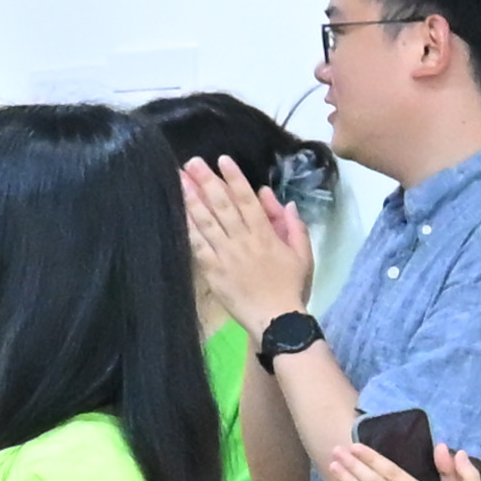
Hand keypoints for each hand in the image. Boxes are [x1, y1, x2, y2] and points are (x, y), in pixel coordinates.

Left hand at [187, 158, 316, 331]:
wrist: (278, 320)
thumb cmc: (293, 287)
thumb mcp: (302, 253)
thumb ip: (293, 224)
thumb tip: (280, 199)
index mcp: (265, 233)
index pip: (247, 199)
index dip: (234, 177)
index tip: (222, 160)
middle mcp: (243, 240)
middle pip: (222, 205)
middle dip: (206, 181)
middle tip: (192, 162)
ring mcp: (226, 255)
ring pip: (206, 222)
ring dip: (192, 199)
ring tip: (180, 180)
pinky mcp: (213, 272)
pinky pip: (198, 246)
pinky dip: (188, 229)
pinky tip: (178, 214)